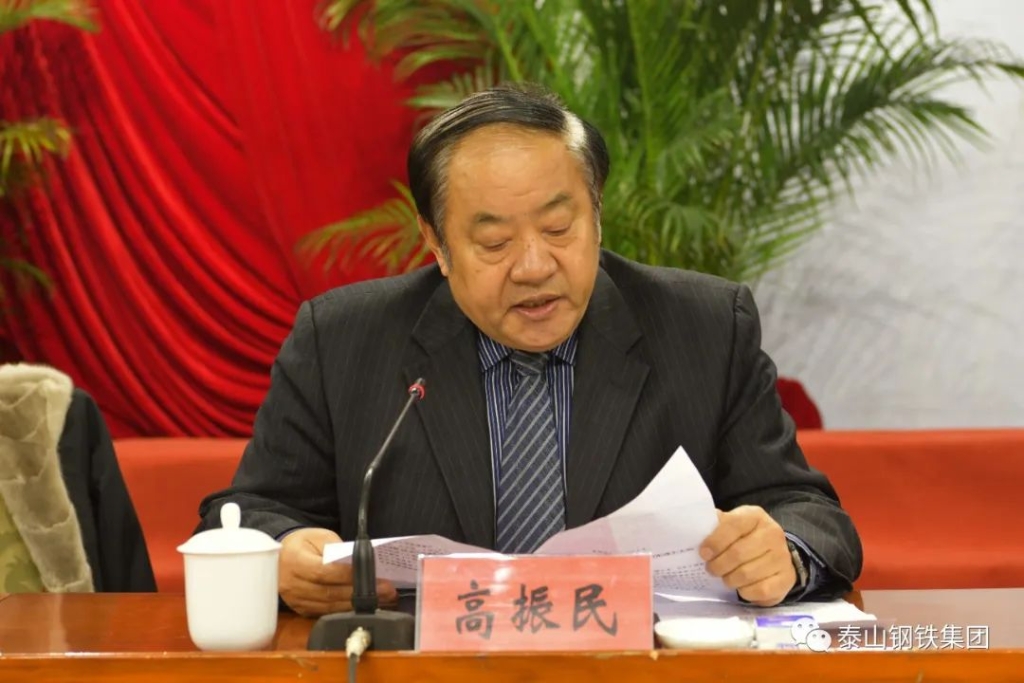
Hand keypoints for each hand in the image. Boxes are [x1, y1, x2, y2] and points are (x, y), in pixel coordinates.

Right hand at [278, 527, 397, 616]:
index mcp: (294, 561)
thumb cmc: (303, 543)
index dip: (348, 575)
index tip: (372, 575)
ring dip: (358, 605)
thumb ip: (336, 548)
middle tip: (387, 591)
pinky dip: (347, 610)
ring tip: (383, 600)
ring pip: (330, 606)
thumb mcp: (318, 536)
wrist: (280, 557)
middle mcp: (292, 584)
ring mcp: (296, 601)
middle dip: (360, 593)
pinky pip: (326, 613)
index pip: (323, 572)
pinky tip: (364, 607)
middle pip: (329, 593)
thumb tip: (357, 563)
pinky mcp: (301, 610)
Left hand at [699, 506, 795, 606]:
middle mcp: (773, 534)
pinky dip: (745, 592)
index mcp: (755, 516)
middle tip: (711, 569)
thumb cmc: (744, 537)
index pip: (732, 526)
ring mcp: (782, 557)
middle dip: (718, 565)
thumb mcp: (731, 524)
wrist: (774, 552)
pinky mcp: (787, 578)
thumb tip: (695, 526)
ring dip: (730, 579)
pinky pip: (760, 591)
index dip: (715, 541)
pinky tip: (741, 587)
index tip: (703, 553)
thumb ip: (715, 525)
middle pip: (738, 554)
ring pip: (747, 574)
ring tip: (726, 577)